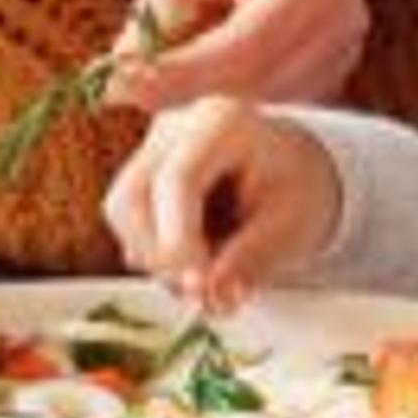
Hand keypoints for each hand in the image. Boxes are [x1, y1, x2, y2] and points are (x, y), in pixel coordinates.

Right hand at [101, 95, 342, 312]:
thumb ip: (248, 259)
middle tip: (202, 293)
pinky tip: (194, 261)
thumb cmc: (296, 189)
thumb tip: (208, 294)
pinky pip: (127, 221)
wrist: (293, 169)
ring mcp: (153, 146)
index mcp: (222, 124)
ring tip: (205, 280)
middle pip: (131, 196)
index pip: (178, 180)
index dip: (178, 240)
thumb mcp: (290, 226)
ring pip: (120, 211)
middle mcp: (176, 127)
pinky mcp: (142, 172)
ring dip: (154, 259)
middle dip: (159, 255)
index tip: (198, 286)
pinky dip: (153, 253)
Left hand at [106, 0, 370, 110]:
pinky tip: (205, 46)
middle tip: (111, 78)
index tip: (113, 83)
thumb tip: (123, 64)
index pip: (244, 46)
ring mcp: (342, 51)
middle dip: (177, 86)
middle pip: (249, 82)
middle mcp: (342, 21)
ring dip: (198, 87)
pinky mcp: (330, 71)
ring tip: (166, 45)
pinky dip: (223, 84)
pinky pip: (264, 97)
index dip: (178, 74)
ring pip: (253, 98)